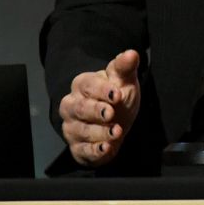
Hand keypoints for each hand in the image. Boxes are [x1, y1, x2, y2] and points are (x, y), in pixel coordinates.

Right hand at [59, 49, 140, 166]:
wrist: (114, 122)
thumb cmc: (116, 97)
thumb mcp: (124, 80)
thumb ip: (125, 67)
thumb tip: (132, 53)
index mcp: (82, 85)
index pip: (88, 85)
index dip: (101, 90)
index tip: (116, 94)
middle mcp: (72, 106)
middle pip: (80, 108)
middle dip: (95, 111)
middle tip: (111, 113)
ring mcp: (73, 128)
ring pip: (81, 130)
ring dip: (99, 132)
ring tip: (116, 132)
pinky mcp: (77, 148)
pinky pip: (82, 151)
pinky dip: (94, 151)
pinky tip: (107, 148)